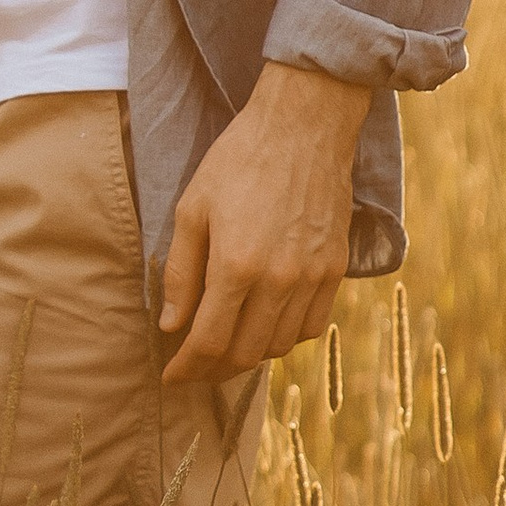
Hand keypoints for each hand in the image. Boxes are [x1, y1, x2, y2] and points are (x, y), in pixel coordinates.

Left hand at [158, 59, 370, 386]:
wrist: (303, 127)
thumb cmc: (238, 161)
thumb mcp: (192, 209)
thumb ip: (181, 274)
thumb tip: (172, 326)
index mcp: (236, 265)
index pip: (208, 342)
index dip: (186, 368)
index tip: (171, 377)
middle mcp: (278, 281)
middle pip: (244, 353)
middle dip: (213, 370)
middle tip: (193, 368)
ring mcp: (311, 278)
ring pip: (280, 346)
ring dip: (249, 356)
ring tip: (225, 348)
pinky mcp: (334, 269)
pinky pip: (311, 326)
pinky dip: (286, 337)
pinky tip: (266, 327)